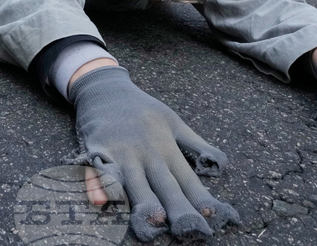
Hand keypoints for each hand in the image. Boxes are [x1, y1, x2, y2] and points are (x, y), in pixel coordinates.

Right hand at [69, 66, 239, 241]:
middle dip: (177, 207)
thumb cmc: (142, 109)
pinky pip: (96, 171)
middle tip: (190, 228)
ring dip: (143, 201)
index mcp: (166, 145)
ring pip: (133, 182)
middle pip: (164, 184)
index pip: (186, 177)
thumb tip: (220, 164)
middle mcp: (145, 151)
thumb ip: (195, 144)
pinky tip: (100, 201)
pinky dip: (97, 185)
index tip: (212, 215)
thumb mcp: (173, 121)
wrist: (105, 87)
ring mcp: (120, 152)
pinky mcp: (96, 150)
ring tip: (154, 221)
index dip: (199, 197)